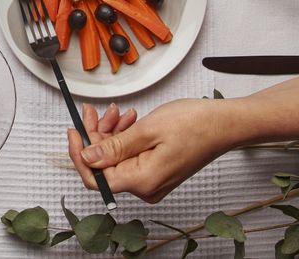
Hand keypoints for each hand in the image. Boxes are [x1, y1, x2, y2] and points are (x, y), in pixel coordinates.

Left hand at [69, 99, 241, 202]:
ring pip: (117, 158)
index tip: (74, 131)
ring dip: (111, 134)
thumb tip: (87, 157)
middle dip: (96, 137)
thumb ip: (114, 147)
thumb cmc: (196, 125)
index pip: (96, 178)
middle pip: (105, 166)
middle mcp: (146, 187)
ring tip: (117, 112)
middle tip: (94, 112)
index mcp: (142, 181)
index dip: (79, 154)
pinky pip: (131, 156)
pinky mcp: (157, 170)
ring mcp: (152, 180)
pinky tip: (129, 119)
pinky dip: (125, 137)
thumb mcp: (147, 131)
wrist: (225, 123)